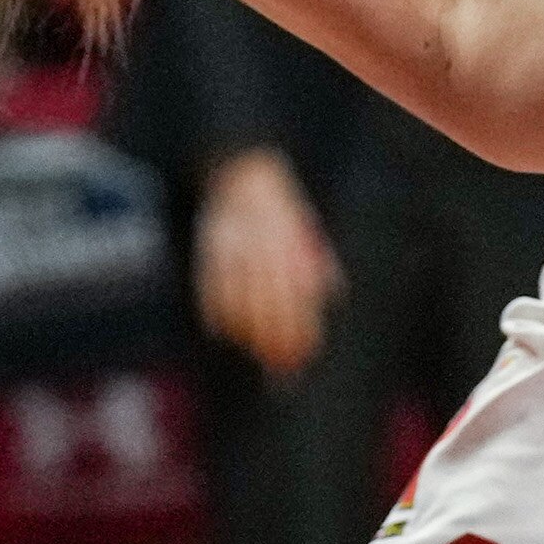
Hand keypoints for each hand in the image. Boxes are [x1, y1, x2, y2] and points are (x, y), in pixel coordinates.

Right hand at [195, 148, 338, 378]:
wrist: (244, 176)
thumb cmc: (282, 212)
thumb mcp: (307, 229)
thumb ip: (321, 259)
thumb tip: (333, 293)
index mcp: (290, 239)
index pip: (298, 293)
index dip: (301, 327)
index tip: (304, 353)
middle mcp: (261, 244)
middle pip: (269, 303)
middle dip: (275, 339)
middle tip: (281, 367)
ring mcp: (233, 249)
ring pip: (238, 300)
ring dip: (248, 333)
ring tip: (256, 353)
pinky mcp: (209, 252)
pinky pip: (211, 291)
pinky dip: (218, 315)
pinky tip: (228, 333)